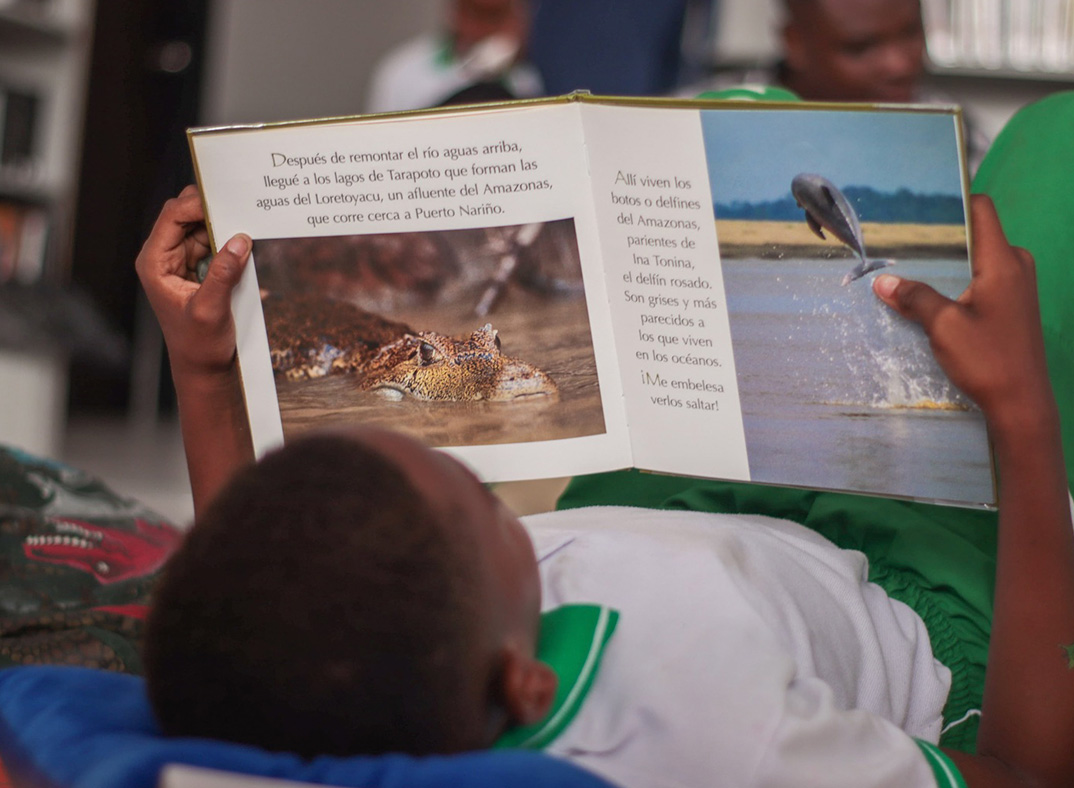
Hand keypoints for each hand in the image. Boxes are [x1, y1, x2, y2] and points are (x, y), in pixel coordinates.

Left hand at [135, 185, 251, 378]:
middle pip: (184, 215)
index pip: (171, 217)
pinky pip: (213, 244)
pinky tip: (245, 240)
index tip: (226, 201)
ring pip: (201, 227)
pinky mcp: (199, 269)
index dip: (196, 204)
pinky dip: (228, 240)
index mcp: (155, 263)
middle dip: (211, 211)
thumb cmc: (198, 345)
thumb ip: (224, 273)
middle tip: (240, 208)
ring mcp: (181, 261)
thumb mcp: (211, 310)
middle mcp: (164, 257)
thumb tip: (240, 240)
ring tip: (247, 223)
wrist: (203, 368)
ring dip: (223, 226)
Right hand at [872, 195, 1051, 429]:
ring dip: (949, 263)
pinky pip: (984, 278)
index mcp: (1003, 261)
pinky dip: (960, 280)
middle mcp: (1016, 265)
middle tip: (905, 241)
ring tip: (913, 268)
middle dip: (943, 236)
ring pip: (978, 258)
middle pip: (977, 233)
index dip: (954, 201)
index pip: (981, 210)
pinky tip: (934, 295)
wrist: (1022, 403)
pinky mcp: (1015, 305)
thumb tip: (882, 282)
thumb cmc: (987, 359)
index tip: (921, 207)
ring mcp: (1019, 286)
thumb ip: (914, 297)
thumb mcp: (943, 326)